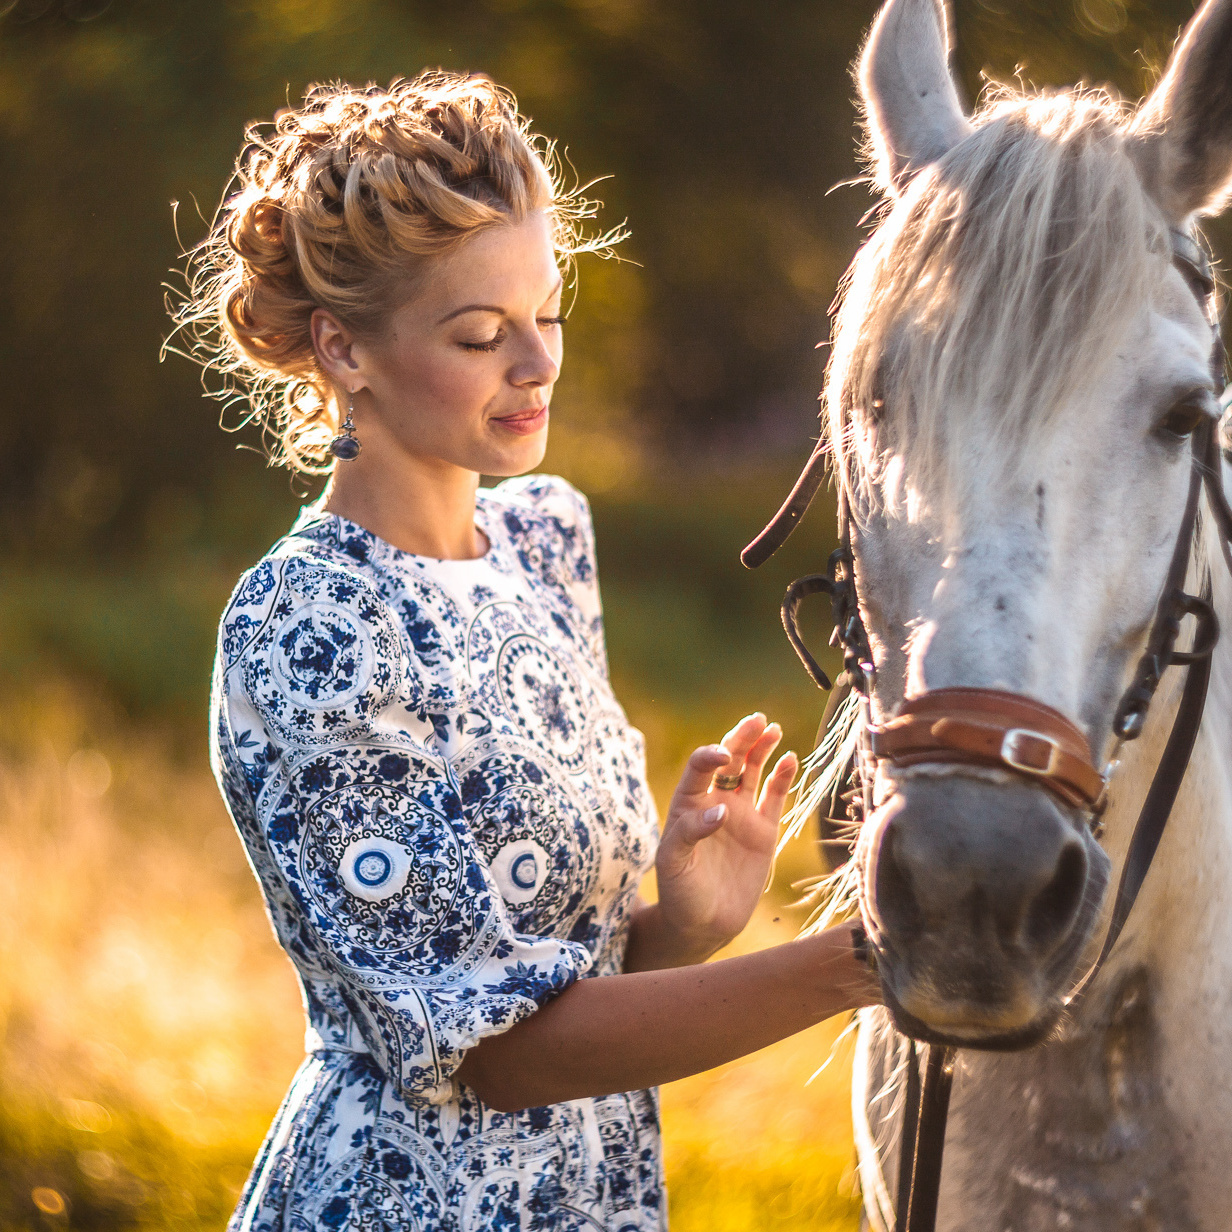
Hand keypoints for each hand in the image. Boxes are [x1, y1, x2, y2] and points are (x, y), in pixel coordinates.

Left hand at [653, 714, 797, 960]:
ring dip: (761, 749)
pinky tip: (791, 759)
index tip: (723, 757)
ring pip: (752, 771)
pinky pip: (775, 797)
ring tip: (772, 730)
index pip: (699, 768)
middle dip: (741, 739)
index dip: (710, 756)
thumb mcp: (674, 862)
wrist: (703, 924)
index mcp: (688, 804)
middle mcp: (714, 802)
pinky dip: (783, 777)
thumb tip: (720, 811)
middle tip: (757, 720)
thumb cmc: (679, 892)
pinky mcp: (763, 830)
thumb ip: (691, 833)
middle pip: (729, 760)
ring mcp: (740, 814)